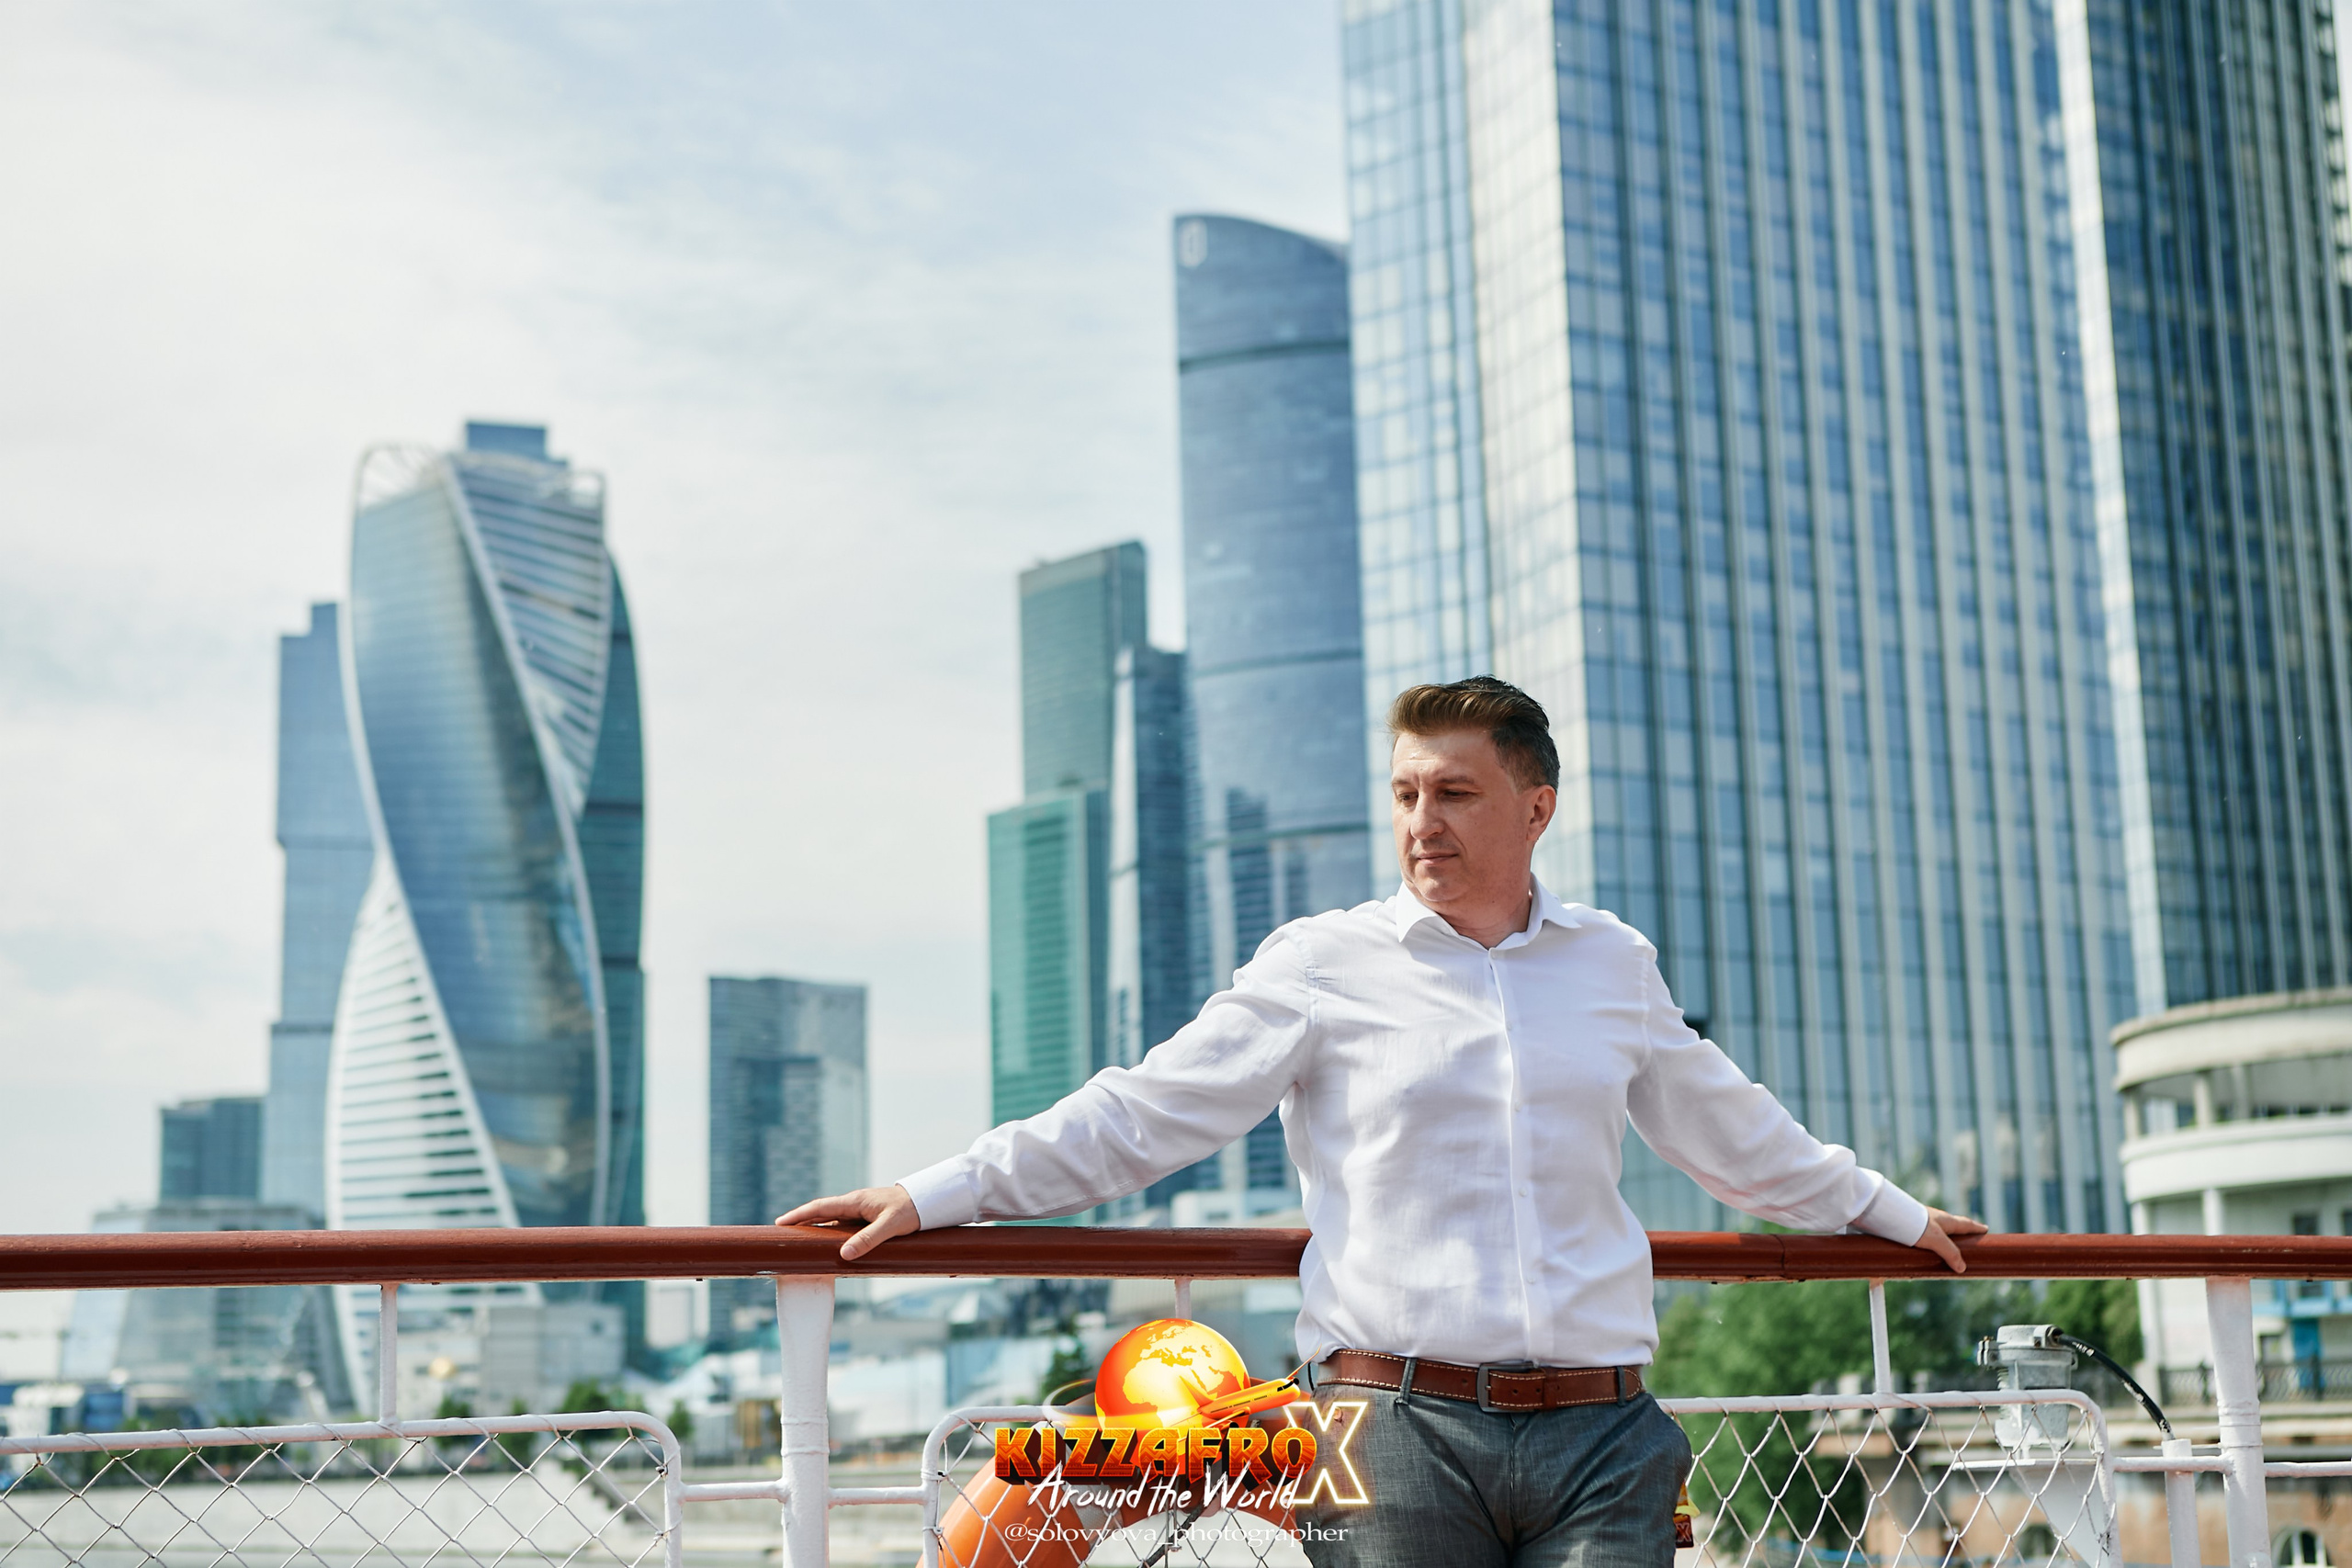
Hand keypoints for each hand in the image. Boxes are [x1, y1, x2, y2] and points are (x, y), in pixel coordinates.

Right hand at [777, 1184, 920, 1261]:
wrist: (927, 1202)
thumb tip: (845, 1254)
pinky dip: (830, 1232)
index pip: (821, 1207)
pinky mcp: (867, 1218)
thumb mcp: (890, 1226)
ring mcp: (860, 1211)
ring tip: (799, 1239)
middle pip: (821, 1212)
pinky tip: (826, 1243)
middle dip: (801, 1221)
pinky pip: (843, 1225)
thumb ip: (869, 1239)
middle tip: (782, 1232)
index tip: (781, 1222)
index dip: (800, 1215)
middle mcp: (854, 1204)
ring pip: (831, 1220)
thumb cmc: (910, 1211)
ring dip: (815, 1227)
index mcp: (855, 1201)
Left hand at [1911, 1206, 1988, 1272]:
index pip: (1965, 1224)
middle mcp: (1935, 1219)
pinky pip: (1922, 1233)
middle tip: (1967, 1234)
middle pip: (1952, 1225)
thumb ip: (1950, 1253)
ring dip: (1943, 1235)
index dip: (1975, 1228)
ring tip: (1946, 1242)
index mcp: (1946, 1220)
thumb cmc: (1915, 1224)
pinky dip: (1927, 1238)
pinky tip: (1923, 1244)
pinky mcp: (1910, 1226)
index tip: (1984, 1229)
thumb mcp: (1937, 1240)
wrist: (1890, 1213)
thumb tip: (1962, 1268)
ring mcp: (1922, 1221)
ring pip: (1937, 1228)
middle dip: (1960, 1230)